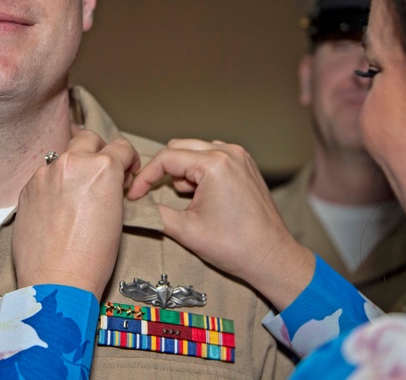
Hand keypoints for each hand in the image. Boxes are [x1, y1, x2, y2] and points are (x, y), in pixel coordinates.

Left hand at [13, 130, 140, 297]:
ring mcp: (45, 173)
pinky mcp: (27, 188)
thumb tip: (109, 182)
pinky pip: (45, 176)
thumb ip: (112, 188)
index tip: (126, 174)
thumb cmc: (93, 258)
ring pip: (63, 157)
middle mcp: (72, 163)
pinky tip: (56, 210)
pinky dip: (53, 185)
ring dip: (73, 169)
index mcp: (102, 168)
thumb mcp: (117, 217)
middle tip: (101, 176)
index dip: (129, 161)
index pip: (122, 147)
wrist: (56, 281)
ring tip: (75, 197)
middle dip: (99, 152)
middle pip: (89, 138)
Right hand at [127, 139, 313, 310]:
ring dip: (182, 170)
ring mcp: (240, 157)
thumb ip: (154, 213)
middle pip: (179, 147)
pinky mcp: (246, 165)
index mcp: (214, 164)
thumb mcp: (186, 231)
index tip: (134, 195)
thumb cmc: (234, 246)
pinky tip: (201, 195)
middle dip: (163, 171)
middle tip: (153, 194)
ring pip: (195, 150)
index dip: (145, 176)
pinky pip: (212, 157)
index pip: (166, 158)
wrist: (272, 258)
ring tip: (185, 199)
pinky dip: (199, 171)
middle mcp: (229, 152)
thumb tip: (133, 206)